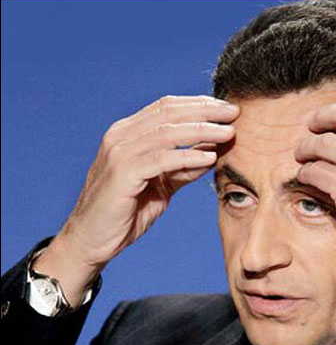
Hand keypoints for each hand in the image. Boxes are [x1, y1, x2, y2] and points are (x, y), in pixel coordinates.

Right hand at [37, 95, 238, 300]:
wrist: (91, 240)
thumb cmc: (126, 211)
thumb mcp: (161, 184)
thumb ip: (182, 167)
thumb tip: (212, 153)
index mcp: (128, 133)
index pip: (167, 107)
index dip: (199, 104)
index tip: (227, 109)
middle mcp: (120, 136)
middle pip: (169, 113)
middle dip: (206, 111)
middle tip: (234, 112)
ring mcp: (119, 153)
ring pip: (167, 133)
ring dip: (202, 131)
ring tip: (228, 133)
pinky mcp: (122, 174)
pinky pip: (161, 160)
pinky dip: (188, 157)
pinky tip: (210, 158)